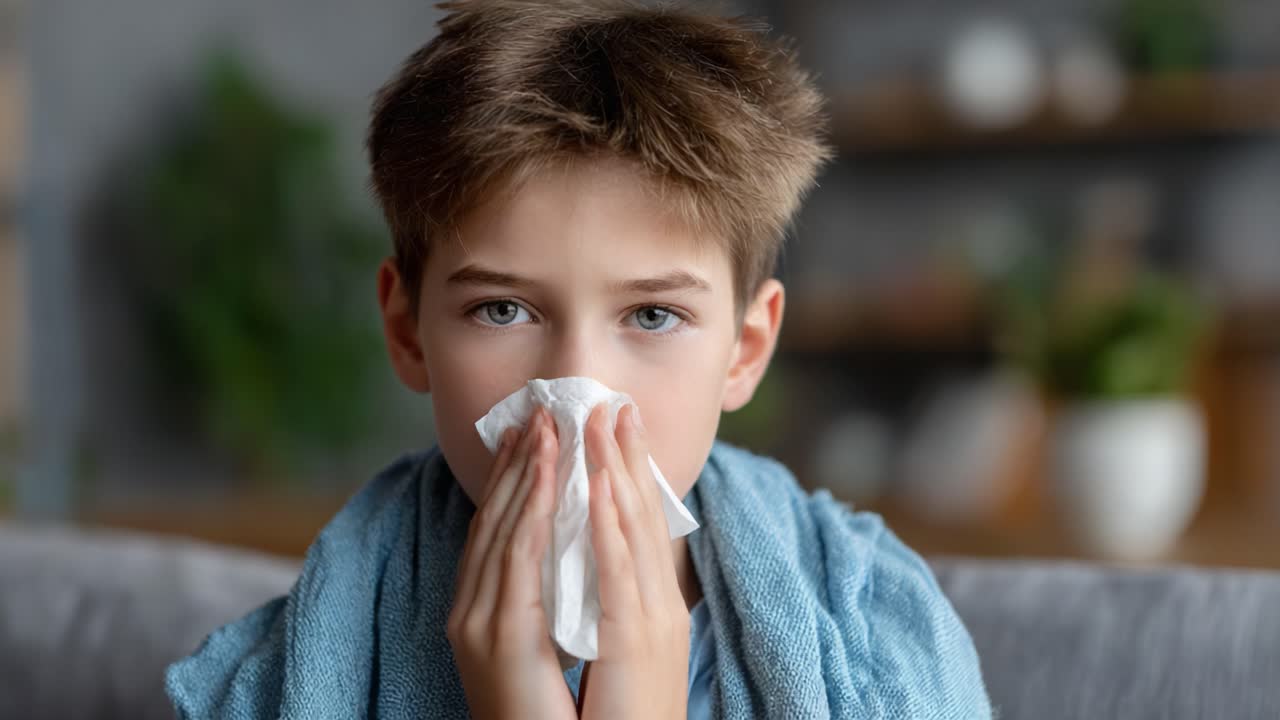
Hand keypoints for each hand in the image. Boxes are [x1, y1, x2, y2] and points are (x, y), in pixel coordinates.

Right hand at [447, 407, 576, 719]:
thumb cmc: (556, 714)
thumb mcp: (546, 644)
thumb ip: (546, 598)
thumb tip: (568, 551)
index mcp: (482, 612)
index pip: (496, 532)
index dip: (512, 480)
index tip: (533, 434)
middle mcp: (470, 612)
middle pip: (493, 521)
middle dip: (517, 464)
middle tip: (540, 412)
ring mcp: (477, 623)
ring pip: (502, 530)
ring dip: (524, 475)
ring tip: (545, 428)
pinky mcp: (497, 636)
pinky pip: (516, 560)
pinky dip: (530, 513)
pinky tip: (546, 478)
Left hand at [578, 403, 689, 719]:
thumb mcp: (619, 654)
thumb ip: (611, 608)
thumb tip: (591, 567)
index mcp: (653, 608)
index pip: (639, 526)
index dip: (628, 474)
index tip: (614, 426)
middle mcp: (660, 605)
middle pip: (643, 514)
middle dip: (625, 455)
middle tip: (612, 402)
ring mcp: (653, 618)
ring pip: (634, 527)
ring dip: (619, 468)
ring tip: (605, 418)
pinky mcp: (638, 637)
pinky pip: (621, 567)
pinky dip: (612, 519)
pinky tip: (604, 480)